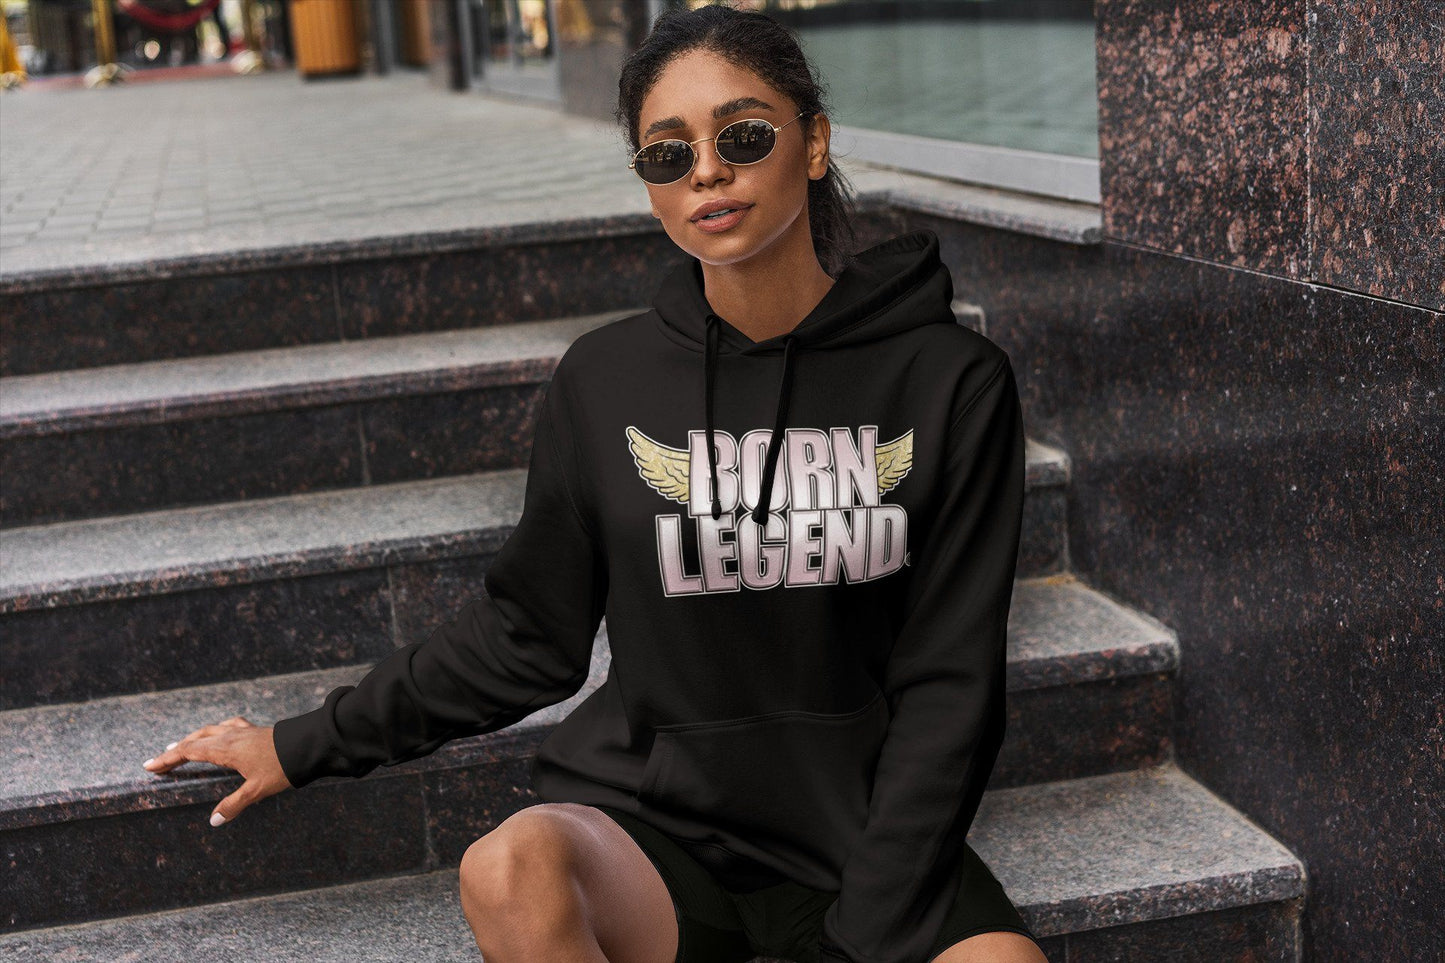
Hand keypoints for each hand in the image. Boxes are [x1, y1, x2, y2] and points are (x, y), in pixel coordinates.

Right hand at [141, 715, 292, 826]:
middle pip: (195, 740)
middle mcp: (230, 736)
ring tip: (181, 746)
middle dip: (175, 751)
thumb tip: (213, 820)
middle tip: (159, 762)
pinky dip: (216, 730)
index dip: (168, 759)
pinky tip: (220, 731)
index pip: (189, 752)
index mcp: (225, 749)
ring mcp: (243, 730)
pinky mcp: (255, 729)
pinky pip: (228, 726)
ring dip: (193, 739)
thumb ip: (234, 804)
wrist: (309, 745)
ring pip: (210, 731)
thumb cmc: (283, 767)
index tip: (150, 766)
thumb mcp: (257, 790)